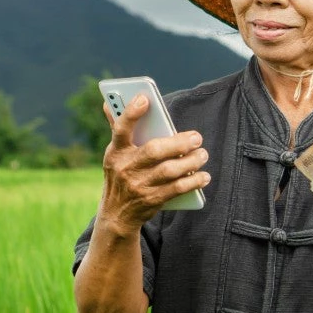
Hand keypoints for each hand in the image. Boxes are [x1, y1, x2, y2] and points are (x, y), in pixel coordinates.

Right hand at [98, 94, 209, 232]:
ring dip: (190, 162)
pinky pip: (176, 189)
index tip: (145, 98)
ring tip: (202, 154)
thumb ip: (116, 128)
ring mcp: (138, 186)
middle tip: (196, 137)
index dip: (131, 113)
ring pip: (168, 171)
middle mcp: (125, 168)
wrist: (116, 215)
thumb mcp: (114, 154)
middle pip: (154, 151)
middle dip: (178, 143)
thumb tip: (108, 102)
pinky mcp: (151, 201)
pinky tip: (204, 176)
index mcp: (115, 152)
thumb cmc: (121, 174)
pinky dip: (193, 182)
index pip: (120, 129)